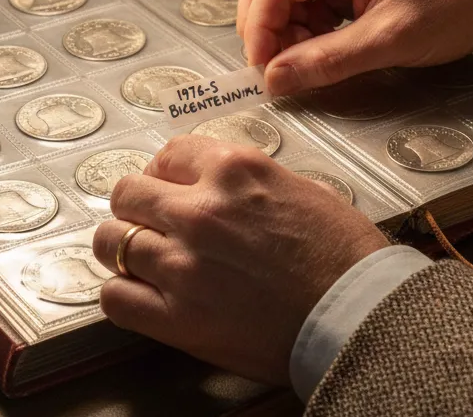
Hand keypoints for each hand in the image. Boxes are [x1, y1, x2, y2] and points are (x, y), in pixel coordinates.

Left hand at [92, 135, 388, 383]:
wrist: (360, 315)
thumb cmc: (346, 255)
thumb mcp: (301, 189)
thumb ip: (248, 184)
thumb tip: (220, 189)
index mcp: (234, 170)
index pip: (168, 154)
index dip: (164, 172)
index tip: (169, 187)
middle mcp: (200, 210)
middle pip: (128, 193)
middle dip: (137, 206)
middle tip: (152, 222)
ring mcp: (182, 264)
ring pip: (113, 241)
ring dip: (125, 247)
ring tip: (141, 259)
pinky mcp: (177, 317)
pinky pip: (116, 297)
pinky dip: (122, 293)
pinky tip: (141, 294)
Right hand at [237, 0, 472, 94]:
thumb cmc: (457, 6)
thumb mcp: (391, 40)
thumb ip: (328, 60)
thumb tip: (274, 80)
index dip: (259, 27)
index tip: (263, 69)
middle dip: (263, 24)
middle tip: (274, 67)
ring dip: (281, 26)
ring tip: (302, 59)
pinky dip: (302, 24)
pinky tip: (318, 47)